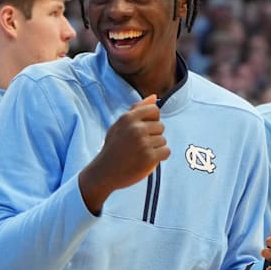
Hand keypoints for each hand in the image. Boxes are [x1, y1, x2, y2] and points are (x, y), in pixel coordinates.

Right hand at [79, 94, 169, 212]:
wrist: (104, 172)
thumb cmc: (113, 147)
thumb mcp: (119, 124)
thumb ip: (136, 109)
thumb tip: (154, 96)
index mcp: (128, 118)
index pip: (154, 110)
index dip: (152, 120)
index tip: (143, 130)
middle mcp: (136, 128)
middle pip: (161, 126)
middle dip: (153, 135)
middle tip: (138, 145)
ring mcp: (143, 143)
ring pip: (163, 140)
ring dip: (156, 147)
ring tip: (140, 153)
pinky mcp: (149, 158)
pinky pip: (166, 151)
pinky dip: (160, 157)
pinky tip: (147, 160)